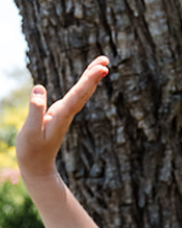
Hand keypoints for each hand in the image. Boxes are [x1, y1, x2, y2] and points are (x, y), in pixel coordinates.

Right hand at [16, 56, 109, 180]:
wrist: (38, 167)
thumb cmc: (32, 151)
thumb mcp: (30, 131)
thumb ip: (35, 110)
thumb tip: (39, 88)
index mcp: (62, 115)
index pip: (78, 94)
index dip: (90, 80)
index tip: (102, 69)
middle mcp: (67, 113)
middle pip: (84, 91)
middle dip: (94, 74)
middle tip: (106, 59)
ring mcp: (65, 113)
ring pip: (81, 93)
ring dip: (91, 78)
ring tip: (102, 64)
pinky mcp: (61, 114)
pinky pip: (75, 96)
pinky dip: (83, 85)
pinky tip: (87, 80)